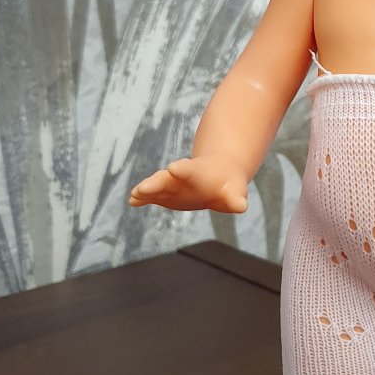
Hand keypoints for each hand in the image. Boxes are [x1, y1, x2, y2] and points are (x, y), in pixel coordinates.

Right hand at [128, 155, 248, 212]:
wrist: (217, 177)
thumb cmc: (227, 185)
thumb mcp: (234, 192)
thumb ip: (235, 199)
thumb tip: (241, 206)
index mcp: (197, 173)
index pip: (189, 170)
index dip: (182, 169)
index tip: (174, 167)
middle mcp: (180, 177)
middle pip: (166, 178)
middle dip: (155, 182)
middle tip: (143, 188)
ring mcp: (171, 185)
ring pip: (156, 186)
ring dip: (146, 190)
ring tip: (134, 195)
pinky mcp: (164, 194)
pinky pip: (151, 196)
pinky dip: (142, 198)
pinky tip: (132, 202)